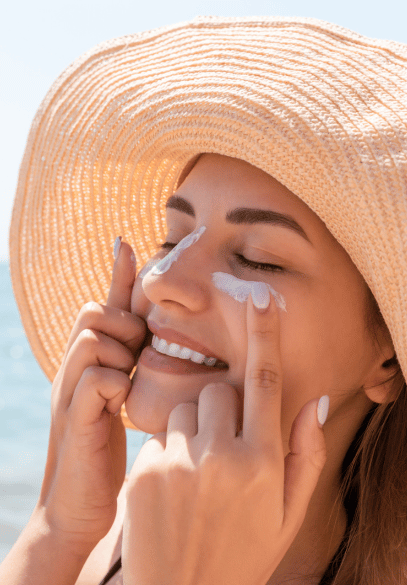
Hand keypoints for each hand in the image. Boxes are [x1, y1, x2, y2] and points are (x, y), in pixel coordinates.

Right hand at [36, 240, 146, 555]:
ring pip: (92, 338)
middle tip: (137, 353)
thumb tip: (154, 337)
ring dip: (119, 351)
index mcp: (92, 361)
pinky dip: (112, 384)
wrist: (78, 505)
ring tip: (129, 376)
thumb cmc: (106, 448)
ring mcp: (71, 391)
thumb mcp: (121, 398)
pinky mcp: (74, 418)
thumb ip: (131, 365)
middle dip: (121, 323)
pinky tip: (121, 402)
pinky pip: (94, 378)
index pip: (104, 306)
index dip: (116, 275)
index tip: (127, 242)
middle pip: (94, 312)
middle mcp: (76, 369)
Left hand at [122, 292, 327, 584]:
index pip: (266, 381)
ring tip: (196, 476)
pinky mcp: (145, 471)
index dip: (265, 334)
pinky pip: (160, 436)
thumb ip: (308, 454)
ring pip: (186, 409)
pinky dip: (169, 451)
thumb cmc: (244, 554)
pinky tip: (172, 491)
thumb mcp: (288, 513)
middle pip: (218, 391)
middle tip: (222, 448)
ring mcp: (180, 463)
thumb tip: (317, 400)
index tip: (261, 297)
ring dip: (194, 430)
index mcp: (263, 462)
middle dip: (222, 408)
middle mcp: (223, 457)